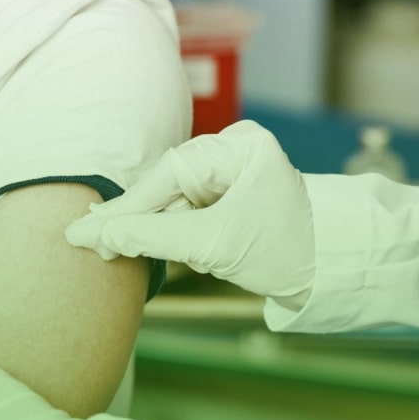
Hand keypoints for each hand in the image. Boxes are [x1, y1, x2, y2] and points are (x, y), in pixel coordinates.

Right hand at [64, 120, 315, 307]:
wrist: (331, 273)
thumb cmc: (284, 253)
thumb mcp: (214, 245)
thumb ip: (151, 237)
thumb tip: (94, 235)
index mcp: (241, 146)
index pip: (169, 173)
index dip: (127, 207)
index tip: (87, 231)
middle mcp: (236, 149)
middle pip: (169, 185)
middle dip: (147, 221)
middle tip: (98, 245)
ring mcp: (235, 170)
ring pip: (177, 201)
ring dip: (173, 233)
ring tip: (203, 258)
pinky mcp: (233, 193)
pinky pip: (192, 210)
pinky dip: (188, 234)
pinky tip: (208, 254)